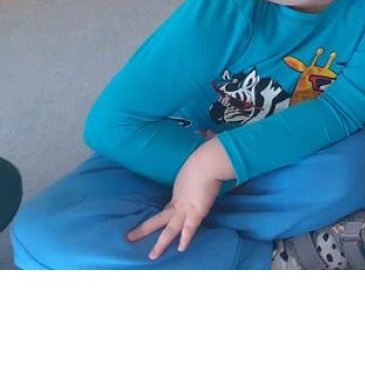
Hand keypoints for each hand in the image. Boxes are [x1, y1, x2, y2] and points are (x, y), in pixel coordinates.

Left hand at [127, 139, 229, 259]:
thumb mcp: (199, 161)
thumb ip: (201, 156)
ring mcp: (186, 208)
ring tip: (152, 256)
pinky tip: (182, 249)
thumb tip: (208, 136)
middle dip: (143, 229)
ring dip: (161, 243)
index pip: (168, 209)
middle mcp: (179, 202)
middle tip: (129, 238)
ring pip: (170, 229)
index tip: (151, 224)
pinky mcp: (196, 211)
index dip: (160, 218)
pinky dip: (186, 239)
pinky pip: (190, 229)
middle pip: (158, 220)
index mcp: (179, 193)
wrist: (207, 161)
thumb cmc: (204, 159)